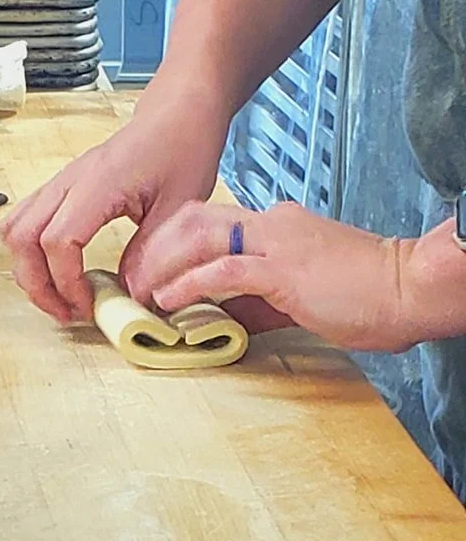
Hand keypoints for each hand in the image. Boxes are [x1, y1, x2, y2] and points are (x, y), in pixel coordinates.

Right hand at [0, 83, 229, 324]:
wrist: (177, 114)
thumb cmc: (182, 149)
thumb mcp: (180, 207)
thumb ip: (151, 253)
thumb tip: (129, 295)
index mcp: (97, 184)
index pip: (57, 242)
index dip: (66, 283)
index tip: (88, 306)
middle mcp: (69, 182)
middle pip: (22, 240)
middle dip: (38, 285)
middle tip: (68, 312)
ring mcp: (60, 183)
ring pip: (15, 231)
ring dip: (29, 270)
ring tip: (60, 296)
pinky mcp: (62, 189)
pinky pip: (27, 222)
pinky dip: (33, 253)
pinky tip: (62, 270)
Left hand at [128, 199, 421, 351]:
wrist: (408, 289)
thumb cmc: (365, 294)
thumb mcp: (300, 297)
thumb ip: (259, 304)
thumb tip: (226, 321)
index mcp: (275, 226)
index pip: (210, 224)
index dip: (172, 246)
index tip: (150, 272)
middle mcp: (271, 224)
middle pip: (194, 219)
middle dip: (155, 247)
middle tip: (132, 280)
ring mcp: (277, 242)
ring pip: (200, 237)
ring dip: (162, 265)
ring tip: (140, 291)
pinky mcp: (283, 269)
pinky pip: (224, 270)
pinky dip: (189, 284)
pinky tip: (168, 299)